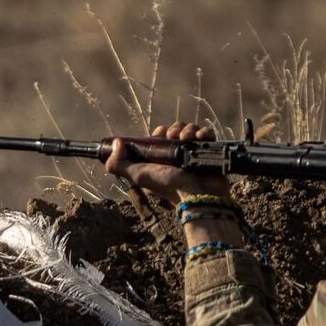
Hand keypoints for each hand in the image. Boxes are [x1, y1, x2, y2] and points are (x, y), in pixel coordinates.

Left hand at [103, 121, 232, 204]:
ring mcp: (195, 152)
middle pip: (176, 129)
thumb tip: (116, 143)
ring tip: (187, 139)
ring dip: (188, 129)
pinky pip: (207, 134)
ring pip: (191, 129)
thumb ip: (120, 164)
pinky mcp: (210, 152)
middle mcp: (178, 154)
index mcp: (162, 157)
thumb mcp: (138, 175)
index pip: (161, 135)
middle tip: (173, 137)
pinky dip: (204, 133)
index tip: (160, 134)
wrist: (197, 196)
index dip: (159, 132)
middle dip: (174, 129)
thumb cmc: (168, 186)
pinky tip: (200, 138)